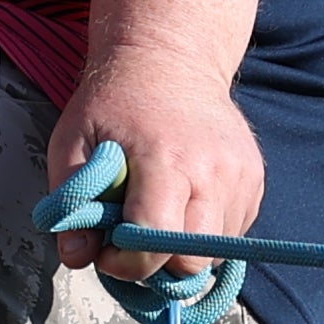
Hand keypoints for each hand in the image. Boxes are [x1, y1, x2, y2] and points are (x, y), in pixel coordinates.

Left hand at [42, 54, 261, 279]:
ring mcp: (241, 176)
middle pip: (192, 260)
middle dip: (156, 265)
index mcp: (165, 158)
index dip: (127, 262)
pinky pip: (231, 234)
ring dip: (180, 251)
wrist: (170, 58)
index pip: (156, 239)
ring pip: (215, 253)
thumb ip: (69, 199)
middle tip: (130, 240)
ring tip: (155, 216)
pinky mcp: (255, 179)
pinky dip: (204, 234)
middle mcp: (214, 170)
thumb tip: (77, 255)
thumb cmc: (115, 101)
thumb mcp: (72, 139)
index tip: (107, 251)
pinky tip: (181, 204)